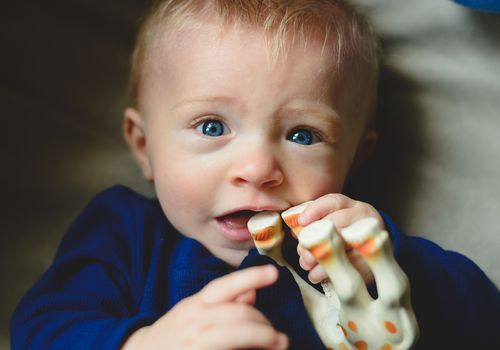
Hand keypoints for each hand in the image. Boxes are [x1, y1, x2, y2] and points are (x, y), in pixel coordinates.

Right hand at [122, 265, 287, 349]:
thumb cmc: (175, 333)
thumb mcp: (195, 311)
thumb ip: (224, 302)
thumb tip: (252, 291)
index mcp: (197, 304)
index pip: (226, 285)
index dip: (251, 276)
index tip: (273, 273)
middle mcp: (196, 320)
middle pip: (238, 314)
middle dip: (264, 323)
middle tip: (278, 335)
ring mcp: (197, 341)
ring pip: (238, 333)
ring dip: (263, 336)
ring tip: (279, 342)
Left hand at [294, 194, 382, 283]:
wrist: (371, 250)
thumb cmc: (342, 235)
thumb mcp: (330, 223)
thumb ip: (313, 224)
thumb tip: (296, 233)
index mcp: (350, 206)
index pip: (333, 202)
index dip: (315, 210)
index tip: (301, 221)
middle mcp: (364, 218)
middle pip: (337, 224)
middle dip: (315, 239)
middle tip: (302, 252)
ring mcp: (371, 237)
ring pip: (343, 245)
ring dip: (320, 258)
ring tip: (306, 265)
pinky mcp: (373, 259)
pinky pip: (349, 266)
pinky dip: (328, 272)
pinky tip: (316, 276)